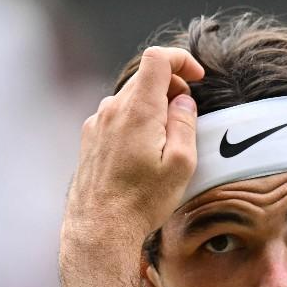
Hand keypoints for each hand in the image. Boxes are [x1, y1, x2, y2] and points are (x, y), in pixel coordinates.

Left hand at [64, 46, 204, 247]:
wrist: (99, 228)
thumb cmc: (141, 201)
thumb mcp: (181, 164)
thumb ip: (185, 123)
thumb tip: (183, 101)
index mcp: (138, 110)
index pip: (157, 59)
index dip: (181, 60)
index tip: (197, 77)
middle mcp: (113, 110)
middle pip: (144, 76)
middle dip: (171, 85)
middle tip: (186, 111)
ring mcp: (97, 123)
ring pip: (129, 97)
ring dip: (151, 104)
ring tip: (164, 136)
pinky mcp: (89, 139)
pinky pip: (116, 116)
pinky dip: (134, 119)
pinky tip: (142, 149)